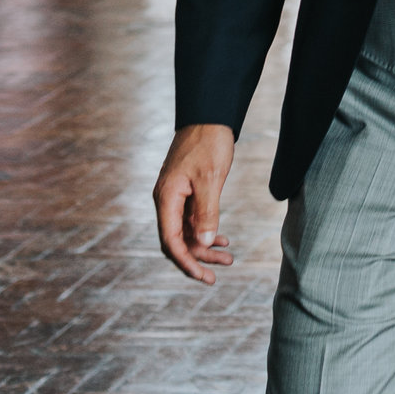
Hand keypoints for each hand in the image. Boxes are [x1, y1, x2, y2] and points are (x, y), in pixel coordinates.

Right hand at [151, 123, 235, 283]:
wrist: (210, 117)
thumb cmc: (209, 144)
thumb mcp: (210, 179)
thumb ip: (207, 213)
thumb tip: (204, 243)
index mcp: (166, 199)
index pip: (171, 241)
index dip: (186, 262)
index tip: (203, 277)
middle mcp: (166, 201)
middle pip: (177, 241)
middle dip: (196, 259)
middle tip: (217, 275)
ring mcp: (176, 197)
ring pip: (187, 232)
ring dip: (205, 246)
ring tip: (228, 258)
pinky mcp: (187, 192)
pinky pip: (193, 220)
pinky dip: (207, 231)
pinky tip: (222, 239)